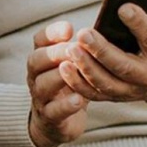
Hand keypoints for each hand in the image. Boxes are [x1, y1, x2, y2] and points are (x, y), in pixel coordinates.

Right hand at [26, 21, 88, 146]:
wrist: (55, 121)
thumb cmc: (69, 85)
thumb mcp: (73, 64)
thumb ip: (83, 48)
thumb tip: (110, 25)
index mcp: (42, 58)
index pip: (40, 40)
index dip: (52, 33)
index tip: (70, 28)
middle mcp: (36, 75)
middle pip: (36, 59)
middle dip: (55, 53)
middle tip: (75, 49)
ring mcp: (40, 96)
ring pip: (42, 84)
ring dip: (59, 76)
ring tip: (76, 71)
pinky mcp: (49, 117)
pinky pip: (53, 110)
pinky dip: (65, 105)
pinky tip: (79, 99)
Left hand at [61, 0, 146, 102]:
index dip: (139, 24)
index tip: (123, 8)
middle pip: (123, 66)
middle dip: (102, 51)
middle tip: (84, 34)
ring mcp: (130, 90)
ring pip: (106, 83)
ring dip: (86, 68)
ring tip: (71, 49)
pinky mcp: (115, 97)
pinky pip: (94, 94)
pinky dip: (77, 84)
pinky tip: (64, 67)